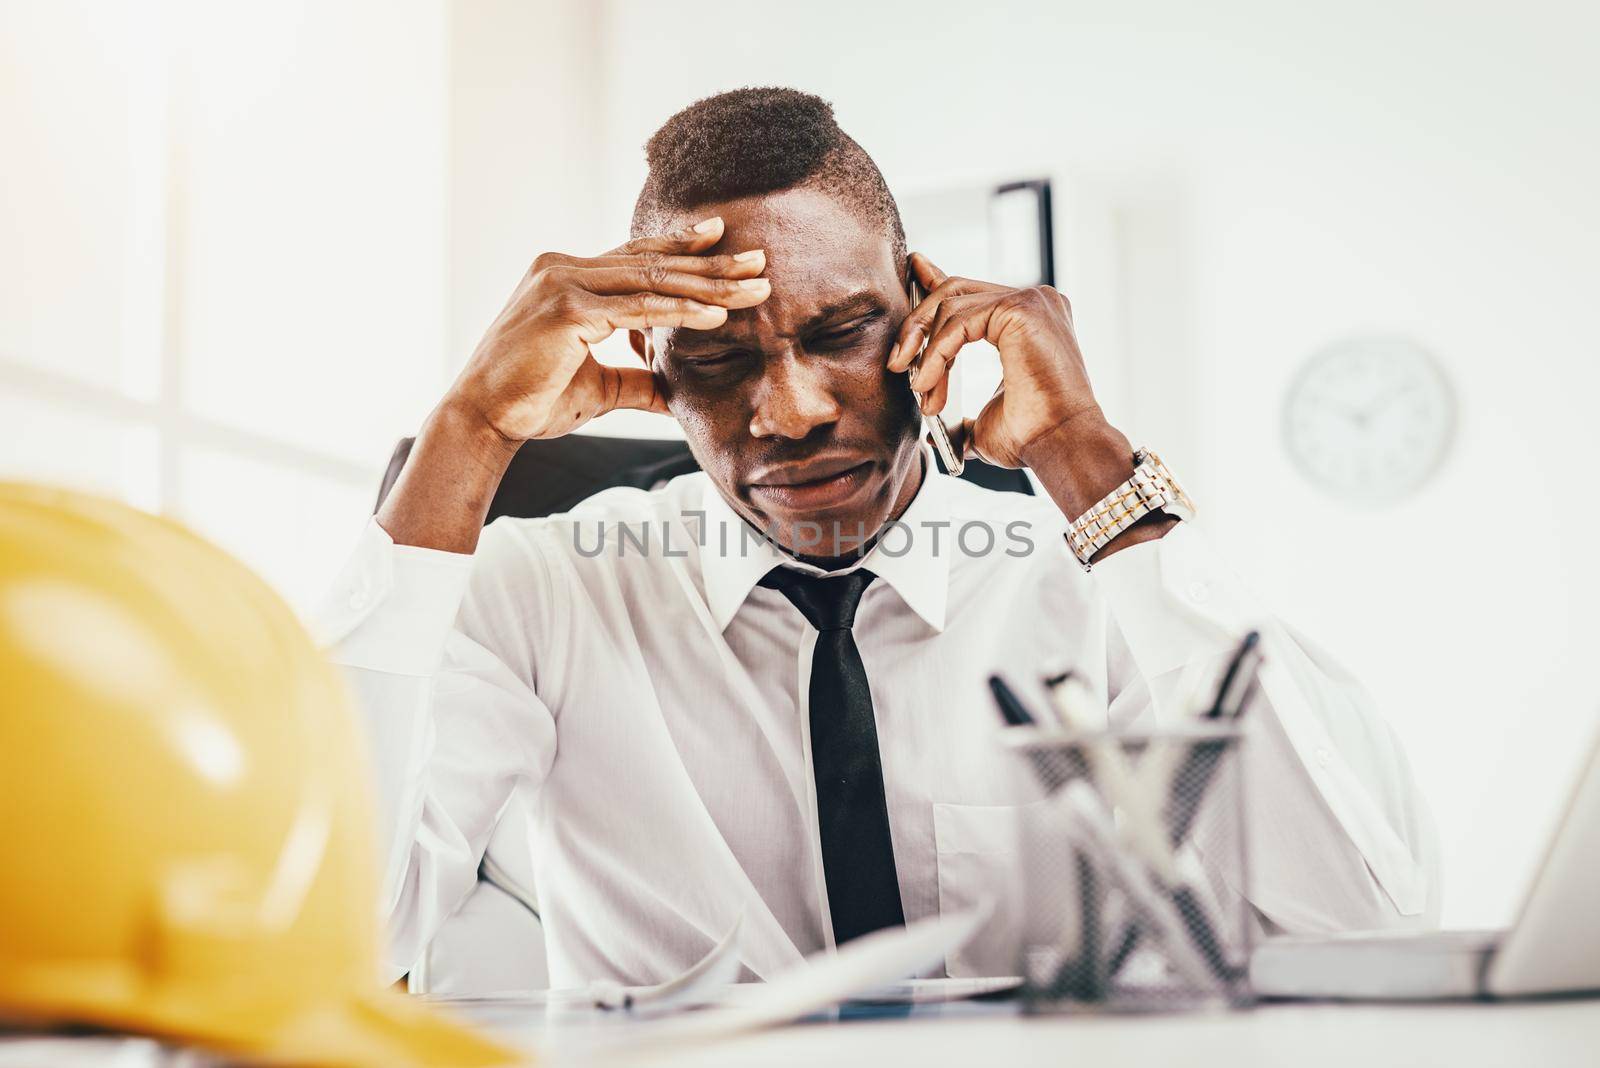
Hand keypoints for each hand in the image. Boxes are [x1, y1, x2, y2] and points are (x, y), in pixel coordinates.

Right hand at [448, 216, 769, 442]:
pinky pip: (639, 309)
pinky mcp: (568, 310)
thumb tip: (673, 395)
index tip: (721, 237)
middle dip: (712, 263)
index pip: (636, 256)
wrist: (483, 418)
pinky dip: (682, 312)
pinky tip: (718, 314)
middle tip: (761, 261)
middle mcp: (563, 268)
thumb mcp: (597, 387)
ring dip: (711, 285)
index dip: (681, 247)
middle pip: (653, 262)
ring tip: (755, 288)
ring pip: (653, 281)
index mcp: (566, 276)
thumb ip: (636, 381)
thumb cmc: (532, 401)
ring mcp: (564, 284)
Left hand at [888, 253, 1112, 466]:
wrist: (1061, 447)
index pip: (971, 292)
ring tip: (922, 392)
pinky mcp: (1021, 309)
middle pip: (955, 290)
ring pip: (951, 304)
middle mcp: (1034, 301)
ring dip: (925, 351)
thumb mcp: (984, 421)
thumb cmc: (1032, 437)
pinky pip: (958, 322)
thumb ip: (959, 414)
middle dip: (917, 323)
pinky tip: (928, 385)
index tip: (907, 283)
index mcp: (1028, 319)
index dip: (933, 285)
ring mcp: (1031, 300)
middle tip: (896, 362)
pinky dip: (936, 354)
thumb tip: (931, 433)